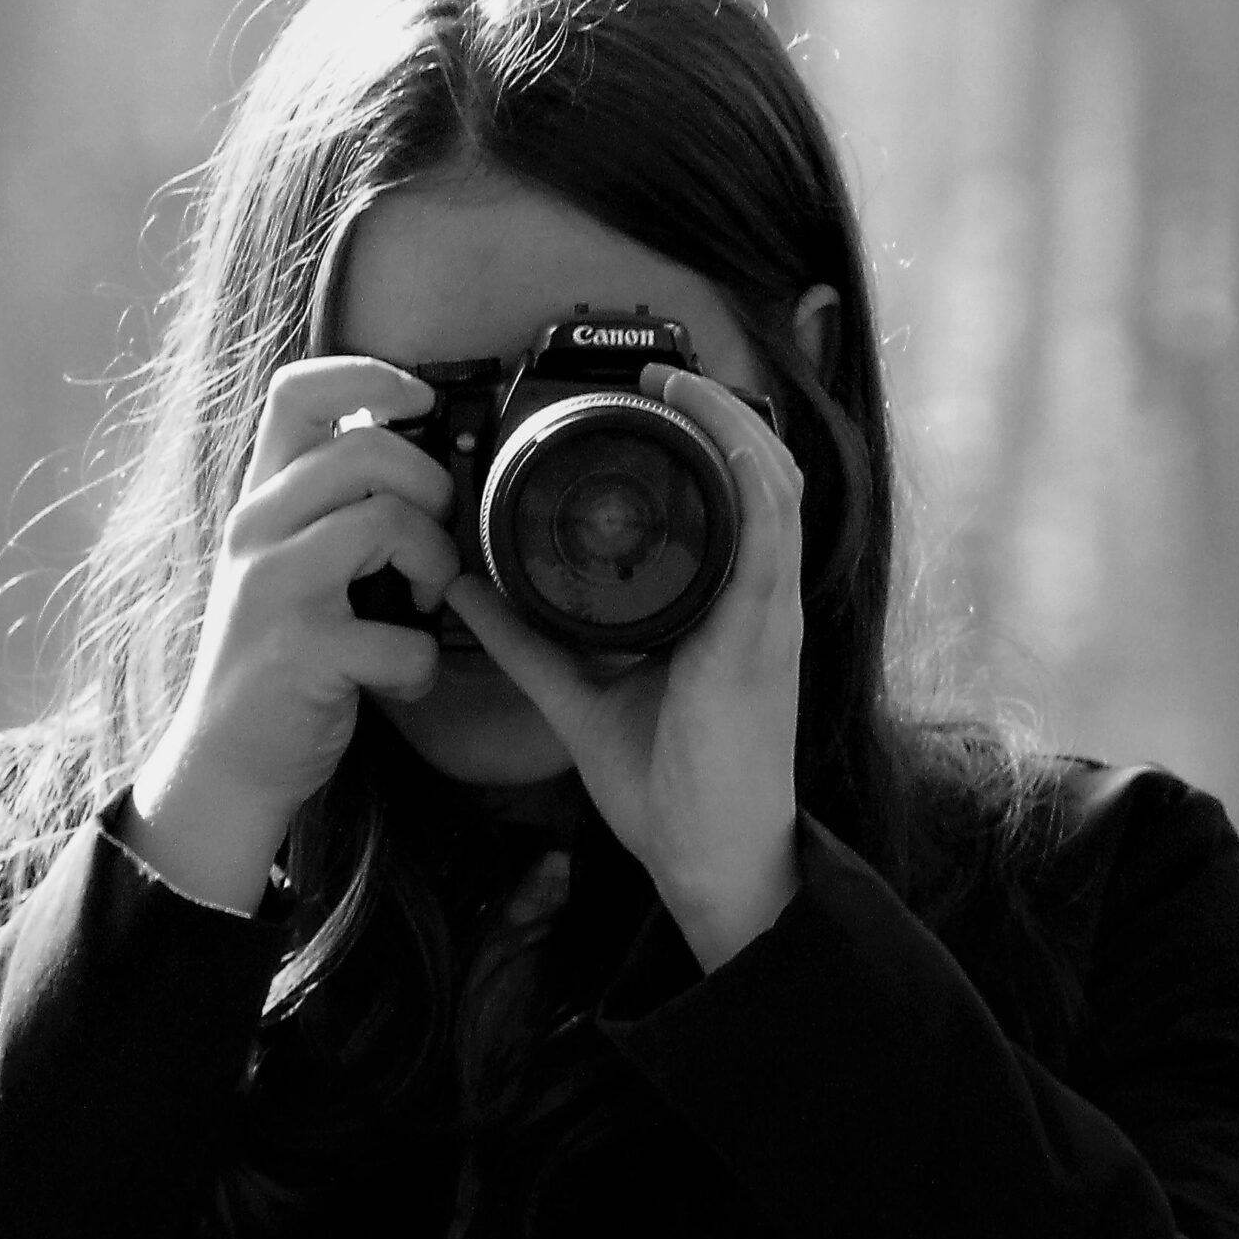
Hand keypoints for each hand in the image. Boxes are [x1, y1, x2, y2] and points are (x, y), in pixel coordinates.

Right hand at [124, 358, 458, 911]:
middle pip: (369, 450)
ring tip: (422, 605)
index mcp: (262, 497)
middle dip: (432, 491)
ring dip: (435, 567)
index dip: (369, 375)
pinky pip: (402, 637)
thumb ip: (334, 501)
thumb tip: (422, 440)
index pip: (297, 390)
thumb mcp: (289, 558)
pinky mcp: (300, 653)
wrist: (225, 760)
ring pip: (389, 523)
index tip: (419, 402)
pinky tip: (398, 681)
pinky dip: (420, 666)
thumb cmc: (282, 650)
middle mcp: (256, 528)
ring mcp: (273, 588)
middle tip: (433, 546)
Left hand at [445, 363, 803, 969]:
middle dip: (720, 415)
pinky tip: (717, 440)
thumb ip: (527, 640)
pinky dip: (747, 475)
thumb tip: (465, 586)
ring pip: (773, 486)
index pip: (730, 502)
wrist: (711, 861)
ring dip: (731, 427)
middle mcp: (755, 597)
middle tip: (662, 377)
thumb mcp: (580, 696)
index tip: (649, 403)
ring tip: (680, 386)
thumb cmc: (669, 787)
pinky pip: (770, 532)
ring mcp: (766, 610)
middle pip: (762, 475)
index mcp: (722, 607)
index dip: (704, 443)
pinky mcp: (762, 631)